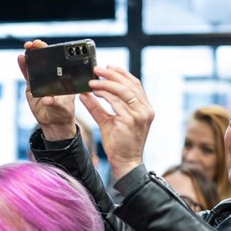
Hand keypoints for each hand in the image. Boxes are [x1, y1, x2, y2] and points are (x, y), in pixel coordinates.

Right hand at [17, 39, 77, 140]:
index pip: (57, 60)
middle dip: (38, 49)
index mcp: (62, 77)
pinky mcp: (31, 87)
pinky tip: (20, 58)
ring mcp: (40, 80)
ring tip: (26, 49)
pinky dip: (23, 66)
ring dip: (29, 56)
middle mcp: (51, 76)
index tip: (47, 47)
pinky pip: (27, 75)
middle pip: (44, 59)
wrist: (54, 122)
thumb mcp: (62, 108)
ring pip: (34, 65)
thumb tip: (47, 99)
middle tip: (34, 44)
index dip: (51, 51)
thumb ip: (55, 103)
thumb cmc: (63, 112)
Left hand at [79, 65, 154, 180]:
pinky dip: (105, 94)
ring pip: (123, 90)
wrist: (125, 162)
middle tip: (97, 69)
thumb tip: (84, 94)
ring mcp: (140, 114)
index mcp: (144, 108)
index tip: (107, 67)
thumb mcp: (107, 121)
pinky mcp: (130, 120)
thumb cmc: (118, 143)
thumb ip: (97, 106)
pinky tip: (95, 91)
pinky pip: (116, 101)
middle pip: (130, 84)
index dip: (121, 73)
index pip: (135, 84)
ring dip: (107, 83)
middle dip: (112, 74)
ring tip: (93, 80)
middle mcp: (145, 109)